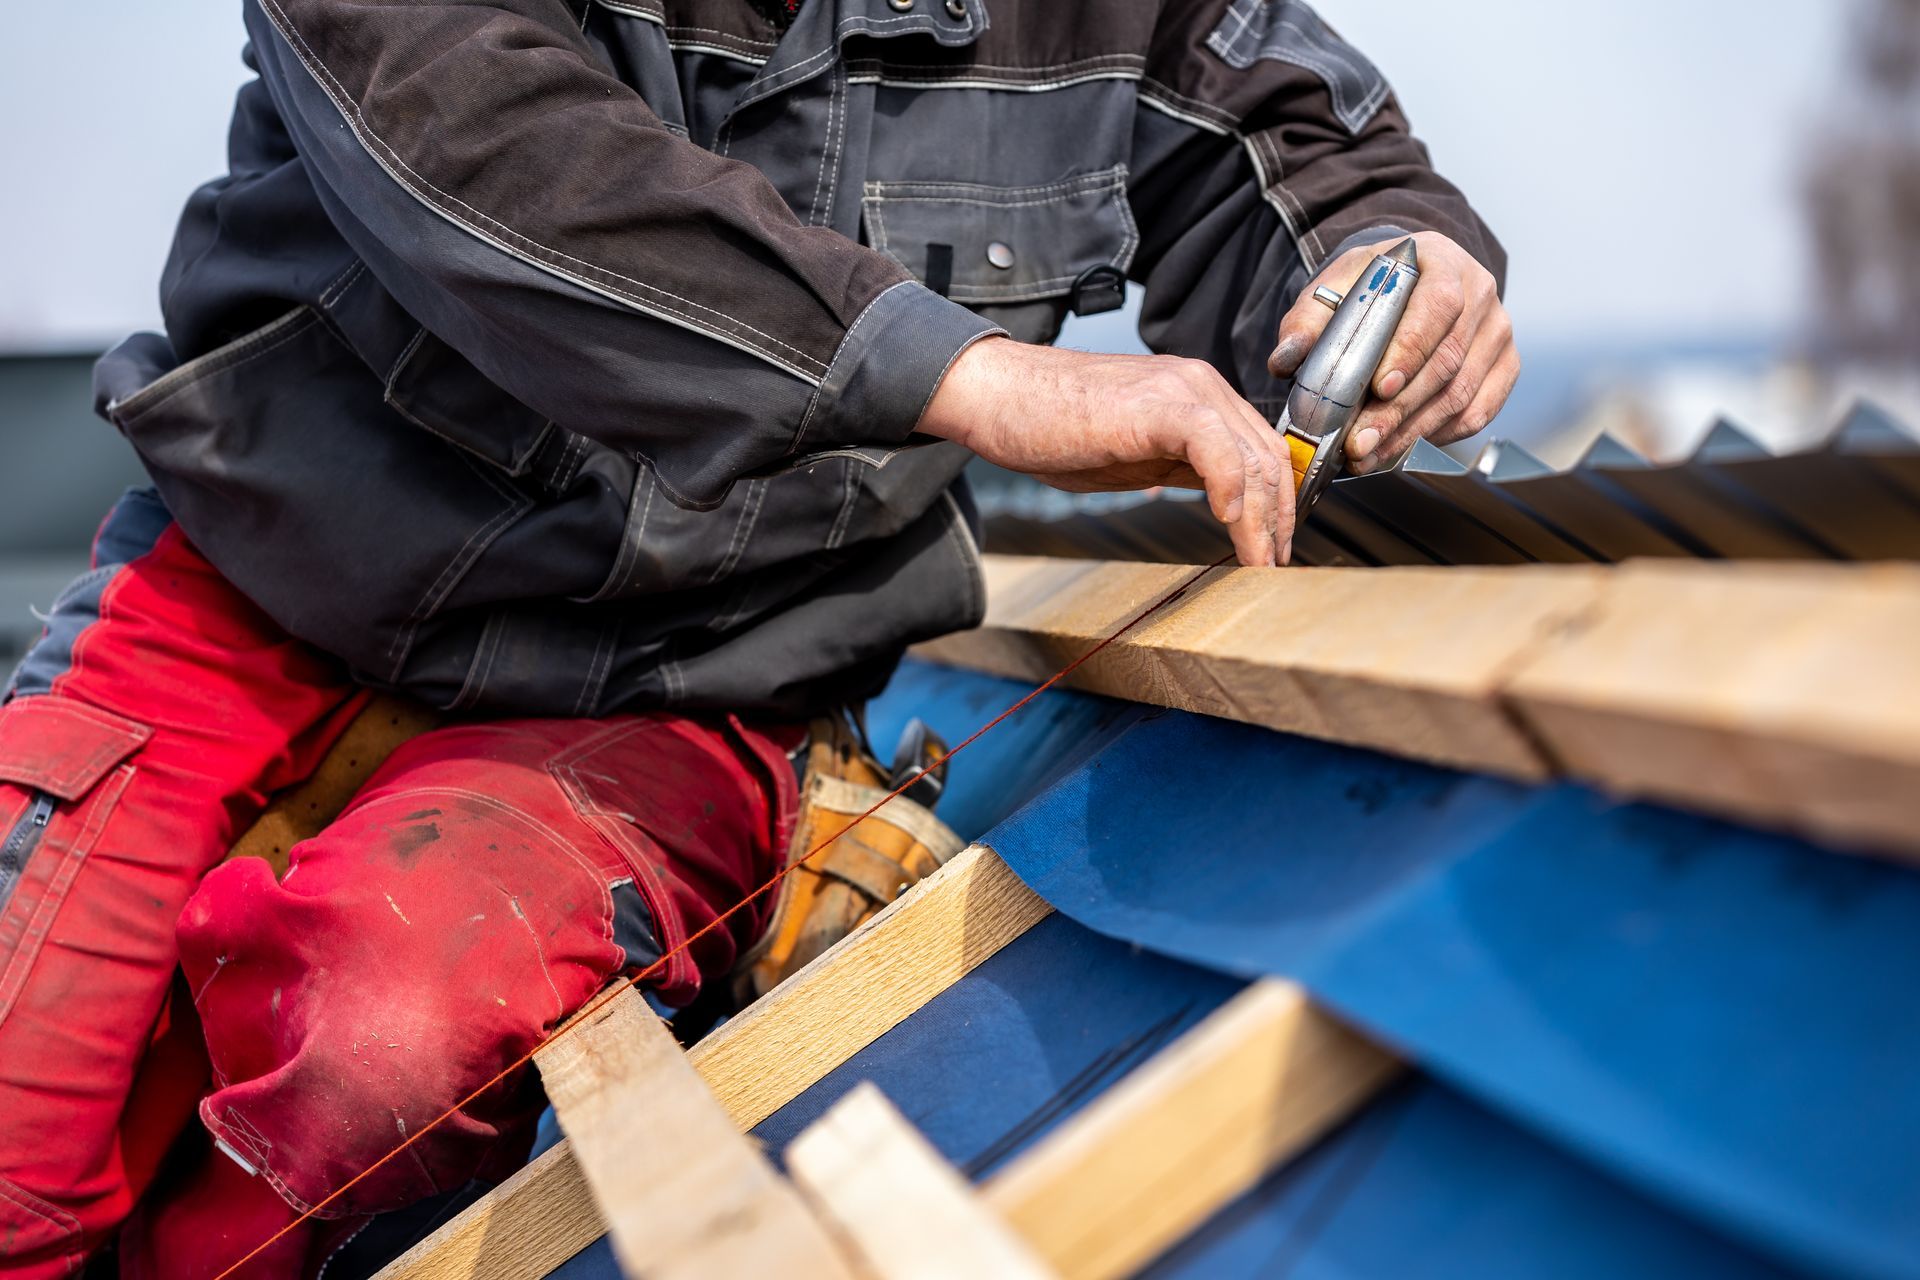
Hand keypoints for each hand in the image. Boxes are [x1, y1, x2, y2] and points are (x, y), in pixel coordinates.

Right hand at [920, 338, 1292, 565]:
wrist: (999, 398)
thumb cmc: (1052, 427)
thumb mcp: (1134, 456)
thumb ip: (1183, 468)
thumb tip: (1223, 501)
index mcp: (1198, 395)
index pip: (1262, 450)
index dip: (1276, 503)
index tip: (1273, 547)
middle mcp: (1201, 384)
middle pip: (1268, 457)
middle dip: (1278, 519)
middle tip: (1272, 566)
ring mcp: (1183, 390)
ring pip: (1252, 456)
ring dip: (1261, 519)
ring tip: (1257, 562)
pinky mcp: (1160, 405)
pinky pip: (1217, 449)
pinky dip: (1232, 489)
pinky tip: (1226, 522)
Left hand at [1269, 231, 1518, 471]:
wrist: (1411, 281)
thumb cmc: (1374, 285)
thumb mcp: (1336, 287)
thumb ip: (1309, 320)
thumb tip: (1284, 360)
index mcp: (1443, 262)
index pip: (1438, 307)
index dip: (1411, 351)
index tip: (1379, 389)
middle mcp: (1481, 294)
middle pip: (1448, 361)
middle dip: (1399, 410)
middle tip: (1359, 442)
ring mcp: (1497, 333)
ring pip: (1462, 394)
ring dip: (1412, 432)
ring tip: (1369, 455)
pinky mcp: (1504, 366)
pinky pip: (1477, 412)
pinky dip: (1437, 436)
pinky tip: (1399, 448)